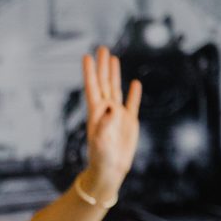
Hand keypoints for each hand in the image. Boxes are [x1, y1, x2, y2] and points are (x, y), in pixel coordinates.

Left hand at [81, 45, 141, 190]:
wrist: (110, 172)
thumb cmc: (101, 160)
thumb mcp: (101, 143)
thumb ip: (105, 125)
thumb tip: (112, 108)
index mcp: (96, 114)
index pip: (92, 88)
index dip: (90, 72)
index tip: (86, 56)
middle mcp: (106, 111)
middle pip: (104, 83)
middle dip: (102, 66)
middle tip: (101, 48)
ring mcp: (118, 115)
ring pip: (115, 89)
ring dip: (114, 73)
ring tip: (113, 58)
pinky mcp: (129, 122)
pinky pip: (132, 104)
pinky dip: (133, 93)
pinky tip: (135, 83)